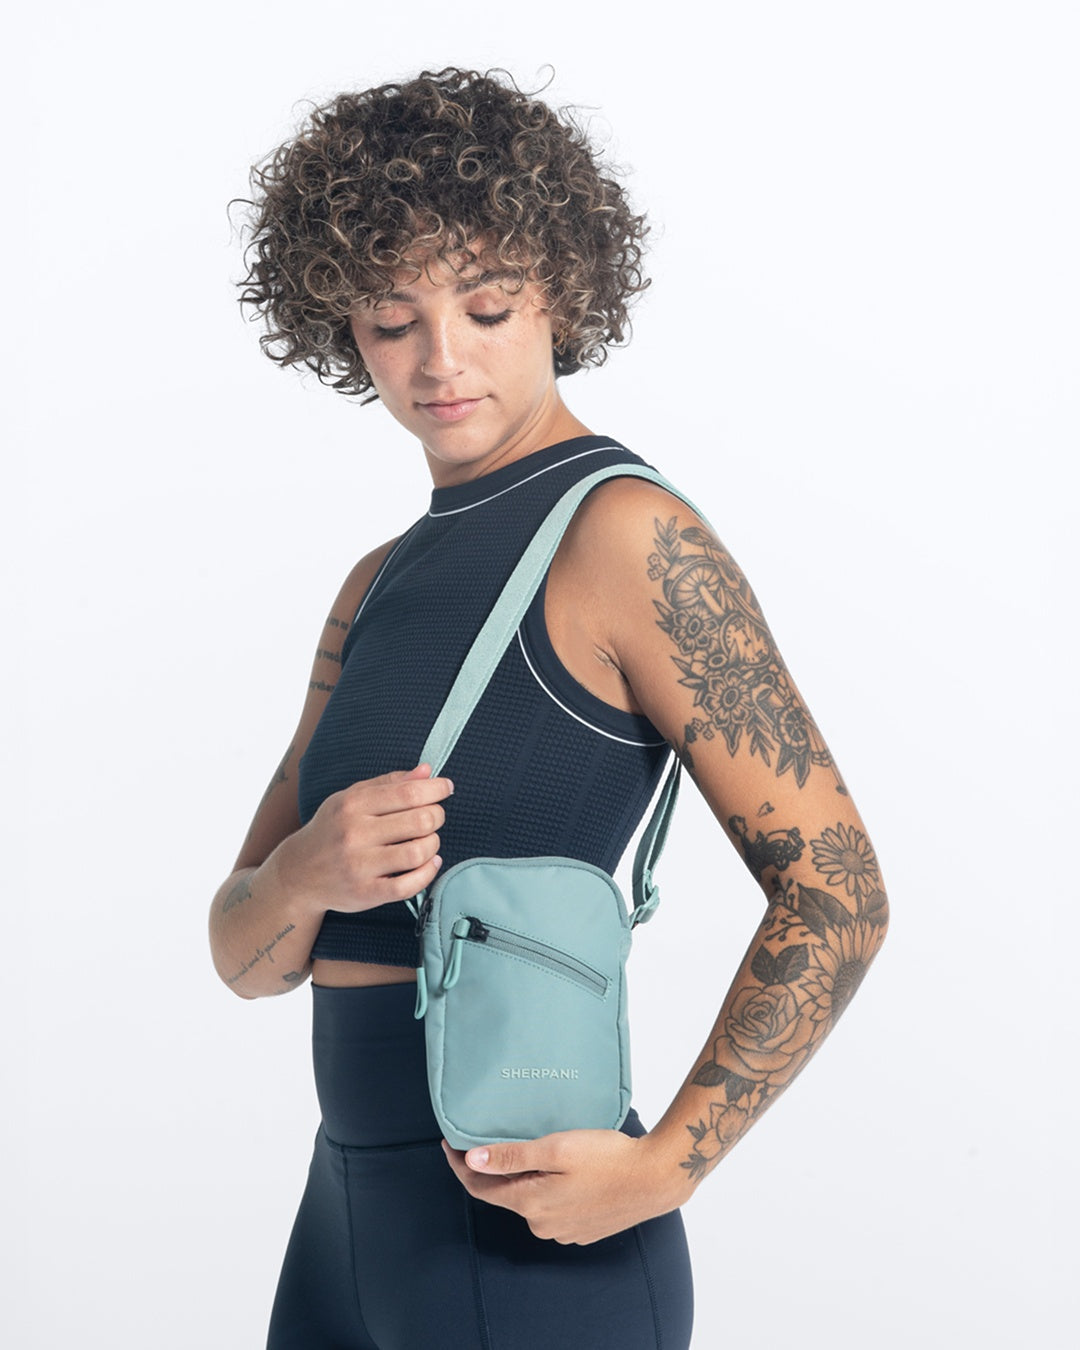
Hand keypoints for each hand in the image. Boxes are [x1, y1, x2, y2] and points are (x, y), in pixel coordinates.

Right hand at [272, 763, 452, 915]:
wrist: (298, 874)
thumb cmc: (332, 830)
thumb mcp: (352, 798)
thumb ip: (389, 783)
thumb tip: (426, 771)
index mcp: (352, 804)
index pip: (408, 792)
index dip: (436, 789)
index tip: (446, 788)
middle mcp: (354, 834)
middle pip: (420, 821)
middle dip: (437, 816)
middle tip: (434, 817)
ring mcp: (359, 866)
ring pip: (418, 852)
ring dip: (433, 844)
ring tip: (429, 840)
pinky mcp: (365, 893)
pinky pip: (408, 885)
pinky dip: (428, 873)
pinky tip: (429, 863)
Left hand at [441, 1128, 684, 1244]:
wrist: (655, 1178)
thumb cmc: (608, 1157)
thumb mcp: (556, 1148)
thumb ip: (512, 1156)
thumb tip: (472, 1161)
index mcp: (531, 1203)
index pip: (481, 1189)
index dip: (461, 1166)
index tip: (449, 1145)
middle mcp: (542, 1224)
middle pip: (505, 1195)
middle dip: (493, 1170)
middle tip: (487, 1139)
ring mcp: (564, 1230)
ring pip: (530, 1201)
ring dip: (524, 1178)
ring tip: (531, 1149)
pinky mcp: (582, 1229)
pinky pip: (552, 1208)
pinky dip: (547, 1189)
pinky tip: (560, 1170)